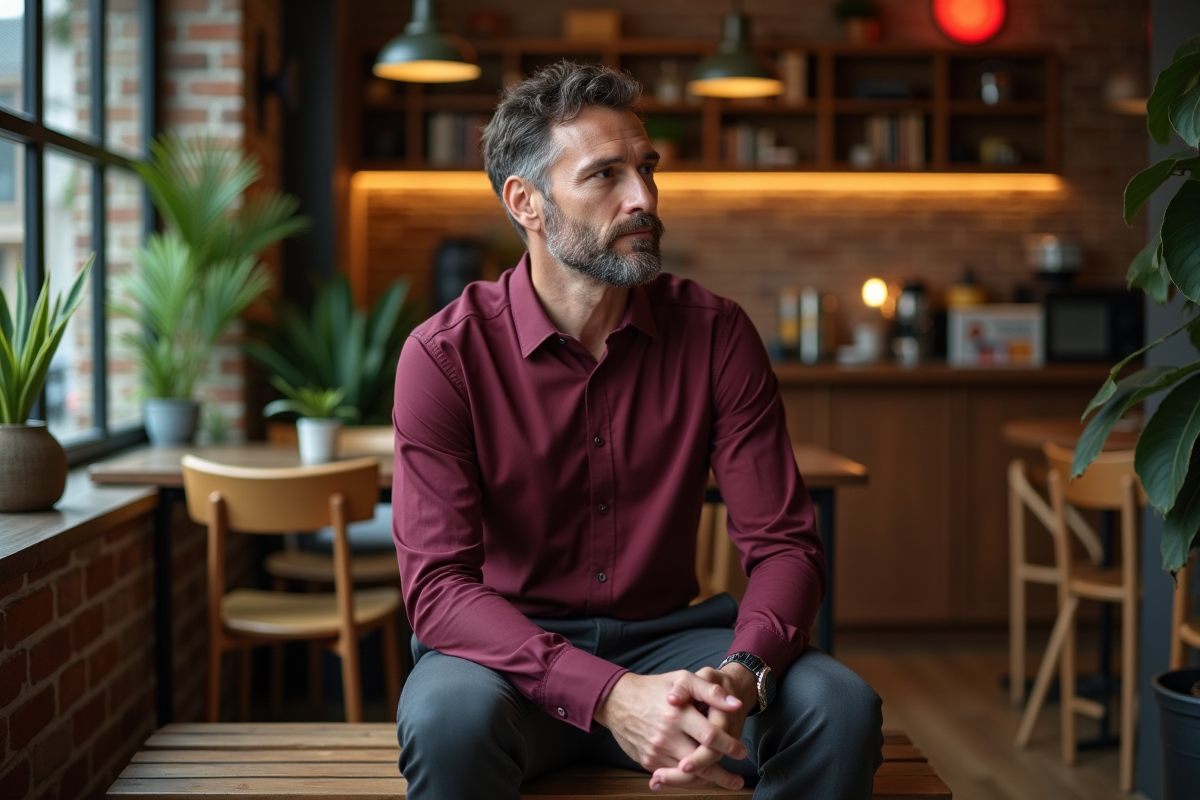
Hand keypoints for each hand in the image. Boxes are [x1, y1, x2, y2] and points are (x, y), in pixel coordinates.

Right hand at [594, 671, 747, 789]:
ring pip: (687, 774)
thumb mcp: (682, 678)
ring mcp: (655, 751)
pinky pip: (673, 775)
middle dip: (723, 775)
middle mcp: (665, 736)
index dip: (729, 746)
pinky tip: (702, 776)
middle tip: (739, 781)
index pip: (710, 736)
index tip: (742, 751)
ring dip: (708, 779)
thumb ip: (710, 691)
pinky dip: (689, 778)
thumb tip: (736, 704)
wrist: (617, 700)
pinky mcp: (647, 761)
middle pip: (700, 763)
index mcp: (677, 714)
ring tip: (726, 781)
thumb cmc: (654, 688)